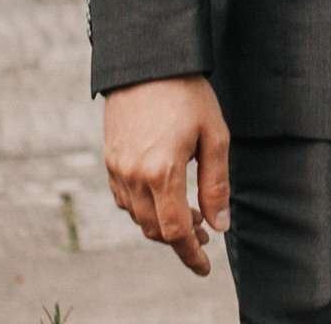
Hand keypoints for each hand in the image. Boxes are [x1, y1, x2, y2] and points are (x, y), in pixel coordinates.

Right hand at [103, 73, 230, 275]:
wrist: (149, 63)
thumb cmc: (189, 95)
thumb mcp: (215, 137)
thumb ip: (216, 184)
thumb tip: (219, 225)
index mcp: (162, 173)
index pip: (175, 231)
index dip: (191, 254)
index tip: (205, 267)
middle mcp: (133, 176)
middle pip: (154, 229)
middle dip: (181, 240)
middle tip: (207, 234)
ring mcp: (117, 169)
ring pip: (137, 217)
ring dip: (163, 224)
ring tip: (193, 216)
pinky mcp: (110, 160)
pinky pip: (125, 199)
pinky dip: (145, 208)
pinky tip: (165, 197)